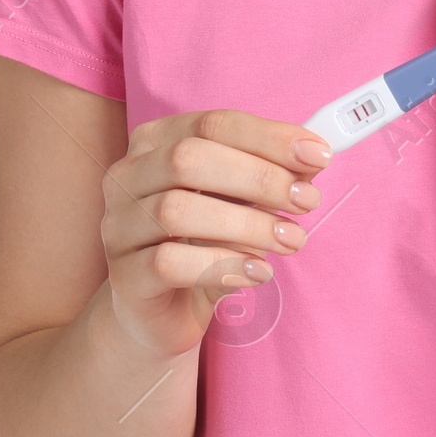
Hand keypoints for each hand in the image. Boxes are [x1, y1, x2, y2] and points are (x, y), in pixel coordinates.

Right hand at [100, 110, 330, 358]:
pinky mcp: (123, 275)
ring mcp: (118, 225)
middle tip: (306, 202)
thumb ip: (271, 176)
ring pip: (178, 210)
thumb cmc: (204, 244)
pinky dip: (221, 264)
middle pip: (189, 158)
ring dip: (248, 224)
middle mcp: (128, 176)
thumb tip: (313, 157)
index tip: (318, 155)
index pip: (213, 124)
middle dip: (260, 178)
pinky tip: (257, 273)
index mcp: (156, 143)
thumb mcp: (240, 203)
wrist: (161, 312)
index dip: (269, 137)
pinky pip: (168, 262)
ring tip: (290, 240)